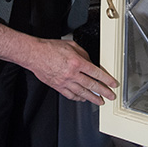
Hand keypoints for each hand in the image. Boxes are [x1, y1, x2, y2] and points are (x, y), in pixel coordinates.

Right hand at [0, 24, 117, 104]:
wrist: (34, 54)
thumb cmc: (50, 48)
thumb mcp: (71, 45)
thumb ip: (83, 54)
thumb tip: (90, 62)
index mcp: (77, 62)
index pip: (96, 73)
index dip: (107, 79)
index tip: (113, 83)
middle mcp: (72, 74)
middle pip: (92, 85)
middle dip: (104, 92)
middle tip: (111, 96)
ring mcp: (65, 82)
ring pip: (82, 93)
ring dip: (93, 98)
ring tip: (100, 101)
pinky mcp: (58, 86)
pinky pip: (71, 95)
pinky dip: (78, 98)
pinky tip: (83, 99)